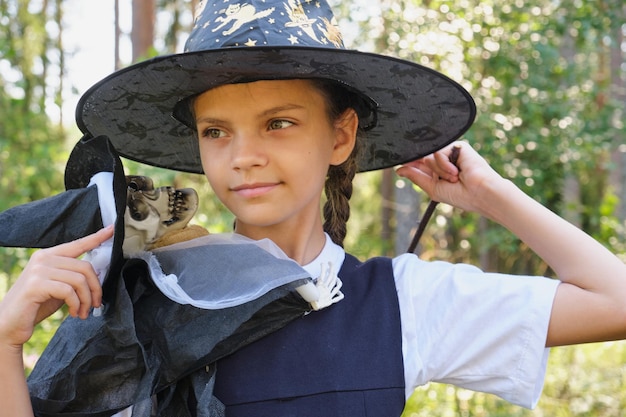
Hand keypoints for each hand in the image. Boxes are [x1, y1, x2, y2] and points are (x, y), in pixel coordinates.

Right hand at [0, 225, 113, 347]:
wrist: (10, 324)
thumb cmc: (36, 305)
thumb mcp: (58, 287)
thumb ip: (73, 276)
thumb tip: (97, 274)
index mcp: (48, 255)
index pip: (78, 244)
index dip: (97, 237)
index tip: (113, 229)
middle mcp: (43, 258)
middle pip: (85, 267)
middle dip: (95, 289)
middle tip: (96, 304)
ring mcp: (38, 270)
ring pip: (79, 280)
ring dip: (86, 300)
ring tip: (83, 312)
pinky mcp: (36, 285)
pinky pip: (69, 291)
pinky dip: (76, 304)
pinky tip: (74, 313)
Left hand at [396, 141, 503, 215]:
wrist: (480, 192)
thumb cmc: (460, 195)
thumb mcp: (433, 188)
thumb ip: (416, 177)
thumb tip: (399, 170)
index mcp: (437, 172)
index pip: (419, 164)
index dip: (410, 164)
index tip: (401, 165)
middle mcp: (443, 161)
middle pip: (421, 157)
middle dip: (426, 168)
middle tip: (440, 178)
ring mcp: (450, 153)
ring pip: (429, 155)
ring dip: (439, 171)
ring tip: (454, 178)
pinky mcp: (457, 146)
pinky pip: (438, 151)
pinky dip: (444, 164)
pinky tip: (456, 172)